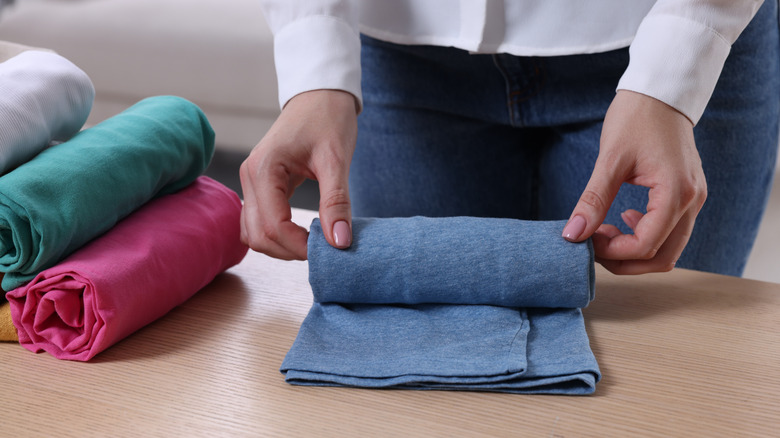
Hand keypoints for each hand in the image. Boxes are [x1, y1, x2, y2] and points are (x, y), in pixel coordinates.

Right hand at [239, 89, 357, 259]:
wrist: (320, 95)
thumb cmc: (328, 119)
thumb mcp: (337, 160)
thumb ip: (336, 202)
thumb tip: (339, 243)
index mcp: (264, 169)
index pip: (273, 226)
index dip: (299, 246)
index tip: (328, 249)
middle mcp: (249, 176)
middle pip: (257, 235)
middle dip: (289, 250)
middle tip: (323, 248)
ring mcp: (251, 181)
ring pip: (253, 233)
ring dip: (281, 246)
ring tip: (313, 241)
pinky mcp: (259, 185)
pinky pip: (258, 221)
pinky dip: (277, 233)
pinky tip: (303, 232)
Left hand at [562, 90, 706, 274]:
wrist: (660, 92)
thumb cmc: (636, 118)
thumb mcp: (610, 159)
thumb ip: (593, 200)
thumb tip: (573, 235)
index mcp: (676, 192)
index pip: (646, 245)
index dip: (612, 252)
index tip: (585, 240)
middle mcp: (693, 201)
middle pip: (663, 258)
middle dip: (624, 261)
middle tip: (592, 246)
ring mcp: (694, 199)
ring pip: (668, 249)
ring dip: (634, 251)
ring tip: (603, 231)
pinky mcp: (687, 195)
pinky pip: (670, 232)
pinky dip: (645, 236)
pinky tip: (620, 219)